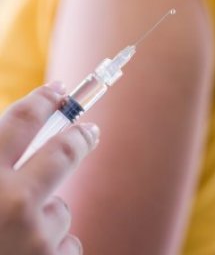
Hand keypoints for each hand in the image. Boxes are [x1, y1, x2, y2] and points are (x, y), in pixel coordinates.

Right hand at [0, 83, 99, 254]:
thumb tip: (28, 130)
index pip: (23, 120)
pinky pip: (65, 245)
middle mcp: (9, 202)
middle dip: (80, 137)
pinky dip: (50, 250)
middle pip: (65, 149)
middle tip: (90, 131)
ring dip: (46, 216)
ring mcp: (33, 238)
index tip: (60, 90)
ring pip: (61, 209)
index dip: (44, 100)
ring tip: (13, 240)